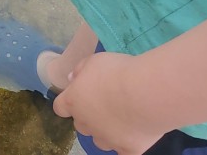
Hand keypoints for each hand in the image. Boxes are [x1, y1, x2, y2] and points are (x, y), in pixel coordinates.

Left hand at [53, 52, 167, 153]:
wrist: (146, 93)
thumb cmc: (117, 72)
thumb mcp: (95, 60)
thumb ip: (81, 70)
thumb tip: (73, 79)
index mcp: (73, 101)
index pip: (60, 107)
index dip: (68, 102)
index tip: (79, 96)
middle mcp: (86, 123)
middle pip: (81, 124)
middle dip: (89, 116)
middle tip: (108, 104)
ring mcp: (107, 139)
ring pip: (100, 140)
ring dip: (106, 131)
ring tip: (123, 119)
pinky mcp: (128, 149)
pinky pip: (123, 151)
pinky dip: (126, 144)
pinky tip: (135, 134)